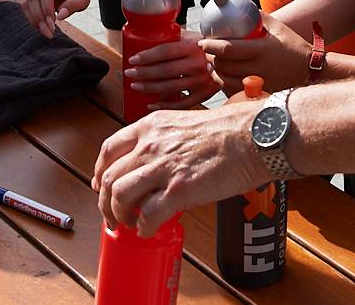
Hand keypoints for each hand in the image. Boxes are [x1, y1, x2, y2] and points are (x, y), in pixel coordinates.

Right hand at [25, 0, 92, 37]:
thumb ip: (73, 5)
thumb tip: (60, 16)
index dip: (47, 8)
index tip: (53, 24)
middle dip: (39, 17)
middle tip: (49, 33)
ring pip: (26, 1)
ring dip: (34, 19)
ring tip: (46, 32)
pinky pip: (25, 6)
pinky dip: (31, 18)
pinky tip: (41, 27)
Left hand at [94, 101, 267, 235]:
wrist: (254, 136)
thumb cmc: (229, 131)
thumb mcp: (185, 125)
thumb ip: (165, 142)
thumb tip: (156, 169)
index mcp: (151, 126)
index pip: (109, 149)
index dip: (100, 172)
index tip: (101, 185)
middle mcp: (151, 144)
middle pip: (110, 177)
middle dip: (105, 201)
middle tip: (112, 215)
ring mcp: (164, 167)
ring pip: (120, 195)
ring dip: (118, 215)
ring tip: (128, 224)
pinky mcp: (180, 189)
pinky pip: (148, 214)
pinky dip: (143, 227)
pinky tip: (148, 230)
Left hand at [125, 30, 220, 109]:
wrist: (229, 59)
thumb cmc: (205, 46)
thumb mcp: (191, 36)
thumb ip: (173, 37)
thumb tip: (146, 38)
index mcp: (193, 46)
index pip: (165, 51)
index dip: (146, 56)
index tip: (133, 59)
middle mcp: (198, 64)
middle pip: (165, 70)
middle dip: (143, 73)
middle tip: (130, 73)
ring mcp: (202, 81)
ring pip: (170, 87)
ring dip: (150, 88)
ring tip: (136, 85)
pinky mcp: (204, 94)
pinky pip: (181, 103)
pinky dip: (165, 105)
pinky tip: (152, 104)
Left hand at [202, 12, 310, 91]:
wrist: (310, 70)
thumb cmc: (294, 47)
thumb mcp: (279, 28)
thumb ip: (260, 18)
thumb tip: (242, 8)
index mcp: (262, 50)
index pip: (228, 50)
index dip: (211, 46)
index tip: (203, 42)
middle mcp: (259, 68)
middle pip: (224, 66)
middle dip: (211, 59)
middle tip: (207, 52)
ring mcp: (259, 83)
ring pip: (226, 81)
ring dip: (216, 73)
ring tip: (213, 65)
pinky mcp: (259, 93)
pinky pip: (235, 92)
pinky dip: (225, 85)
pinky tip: (224, 77)